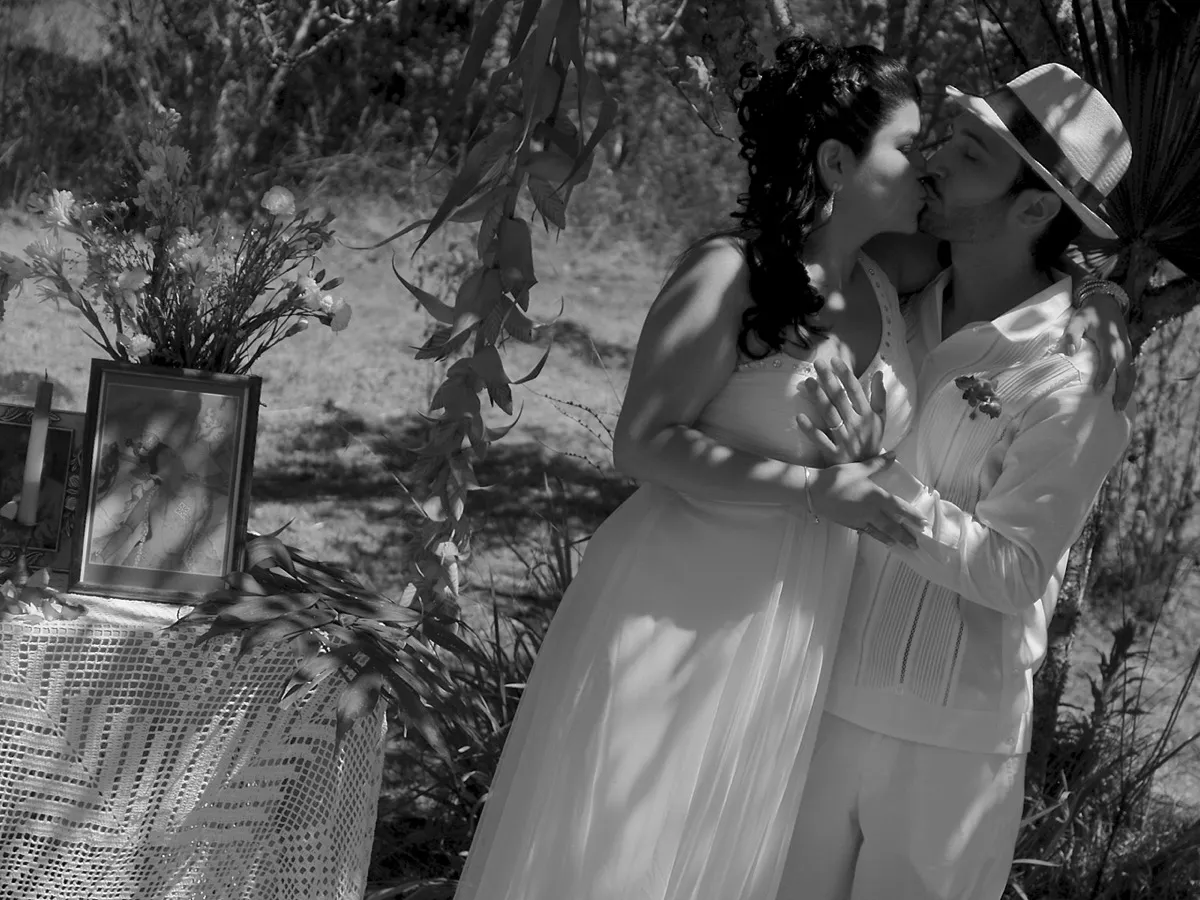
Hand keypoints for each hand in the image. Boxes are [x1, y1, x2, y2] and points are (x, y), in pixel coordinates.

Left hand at [796, 358, 887, 464]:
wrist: (867, 473)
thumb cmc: (871, 441)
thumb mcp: (881, 419)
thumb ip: (879, 396)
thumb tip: (878, 373)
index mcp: (867, 415)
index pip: (855, 391)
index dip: (845, 375)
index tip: (835, 360)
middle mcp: (856, 425)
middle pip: (840, 399)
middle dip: (829, 380)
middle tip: (817, 363)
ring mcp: (844, 439)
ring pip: (830, 415)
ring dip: (819, 398)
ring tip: (808, 382)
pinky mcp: (834, 454)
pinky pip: (821, 440)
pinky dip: (810, 430)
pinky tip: (799, 418)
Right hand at [808, 456, 926, 548]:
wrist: (814, 492)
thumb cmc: (837, 478)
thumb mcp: (859, 469)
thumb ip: (878, 464)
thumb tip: (894, 455)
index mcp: (876, 496)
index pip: (899, 508)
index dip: (912, 516)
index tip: (923, 523)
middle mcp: (871, 511)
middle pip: (892, 526)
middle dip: (905, 536)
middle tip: (916, 545)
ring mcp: (860, 520)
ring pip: (880, 532)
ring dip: (892, 539)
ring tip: (901, 546)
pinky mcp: (850, 524)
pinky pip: (867, 532)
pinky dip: (876, 536)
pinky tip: (880, 539)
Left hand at [1064, 281, 1135, 410]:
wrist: (1107, 303)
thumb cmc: (1088, 314)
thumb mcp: (1076, 320)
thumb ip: (1072, 334)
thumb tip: (1069, 352)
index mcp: (1109, 339)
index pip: (1109, 360)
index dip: (1104, 375)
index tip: (1098, 390)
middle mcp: (1122, 345)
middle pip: (1126, 371)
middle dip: (1122, 390)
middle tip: (1116, 408)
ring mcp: (1127, 348)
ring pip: (1131, 372)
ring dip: (1128, 389)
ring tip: (1120, 407)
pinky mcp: (1128, 351)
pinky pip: (1131, 369)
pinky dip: (1129, 383)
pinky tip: (1123, 395)